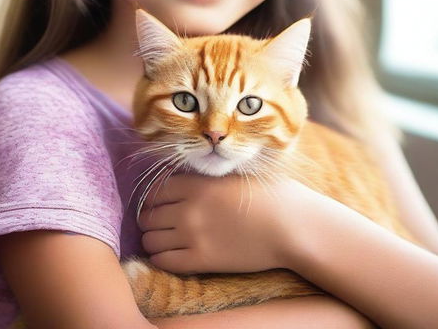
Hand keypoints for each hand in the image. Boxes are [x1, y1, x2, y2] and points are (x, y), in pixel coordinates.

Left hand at [137, 172, 311, 274]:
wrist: (289, 225)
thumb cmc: (267, 194)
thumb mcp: (231, 174)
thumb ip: (203, 177)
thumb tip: (183, 178)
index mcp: (195, 184)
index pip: (154, 191)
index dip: (151, 198)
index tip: (155, 202)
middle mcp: (188, 209)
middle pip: (148, 216)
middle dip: (148, 219)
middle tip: (157, 221)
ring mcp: (193, 236)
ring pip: (151, 239)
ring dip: (152, 239)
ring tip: (162, 238)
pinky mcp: (202, 260)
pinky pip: (164, 261)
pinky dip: (160, 258)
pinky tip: (168, 254)